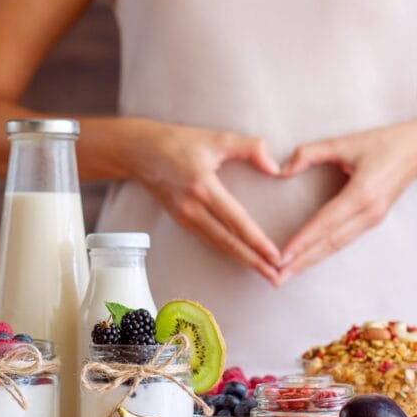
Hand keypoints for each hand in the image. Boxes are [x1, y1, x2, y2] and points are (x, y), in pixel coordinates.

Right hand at [132, 121, 281, 282]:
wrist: (139, 152)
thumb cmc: (178, 142)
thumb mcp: (217, 138)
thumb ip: (250, 148)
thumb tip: (276, 168)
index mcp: (203, 188)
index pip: (236, 222)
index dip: (257, 242)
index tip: (276, 257)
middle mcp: (192, 208)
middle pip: (228, 242)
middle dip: (254, 262)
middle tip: (277, 278)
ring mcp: (184, 217)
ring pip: (218, 245)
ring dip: (243, 260)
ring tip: (264, 273)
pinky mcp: (180, 220)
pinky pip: (209, 240)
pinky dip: (228, 252)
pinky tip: (242, 258)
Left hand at [277, 121, 416, 282]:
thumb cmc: (381, 144)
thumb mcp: (344, 142)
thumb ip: (310, 153)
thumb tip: (283, 170)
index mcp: (361, 194)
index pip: (325, 223)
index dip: (302, 240)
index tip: (282, 256)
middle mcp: (368, 213)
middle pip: (329, 243)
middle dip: (302, 261)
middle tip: (277, 277)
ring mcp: (372, 220)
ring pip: (336, 246)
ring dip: (311, 261)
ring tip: (288, 274)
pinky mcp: (373, 221)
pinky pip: (344, 241)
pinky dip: (324, 252)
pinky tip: (309, 260)